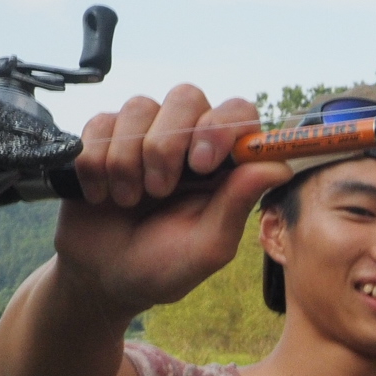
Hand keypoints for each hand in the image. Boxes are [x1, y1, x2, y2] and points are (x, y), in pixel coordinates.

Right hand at [56, 86, 291, 315]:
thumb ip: (237, 205)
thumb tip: (279, 167)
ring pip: (139, 107)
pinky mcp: (103, 138)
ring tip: (128, 200)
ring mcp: (144, 135)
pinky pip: (100, 124)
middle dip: (167, 144)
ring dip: (128, 159)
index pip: (238, 113)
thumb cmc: (163, 267)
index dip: (221, 126)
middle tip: (159, 189)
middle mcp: (188, 141)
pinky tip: (100, 195)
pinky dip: (96, 162)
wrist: (102, 278)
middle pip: (186, 96)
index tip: (201, 164)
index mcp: (224, 165)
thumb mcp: (206, 247)